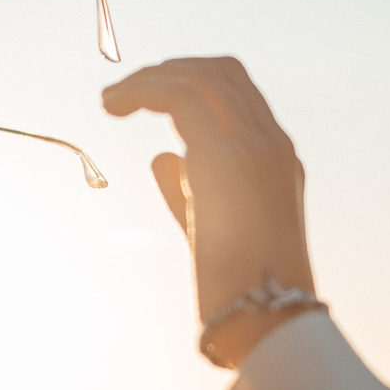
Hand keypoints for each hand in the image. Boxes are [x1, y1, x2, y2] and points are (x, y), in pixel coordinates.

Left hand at [101, 57, 313, 365]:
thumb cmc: (241, 291)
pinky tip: (113, 107)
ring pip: (201, 77)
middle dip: (171, 71)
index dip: (193, 84)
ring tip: (110, 100)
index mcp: (278, 161)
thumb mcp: (211, 229)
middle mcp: (272, 143)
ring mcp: (255, 145)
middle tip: (127, 92)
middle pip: (222, 73)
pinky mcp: (226, 155)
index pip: (239, 95)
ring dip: (149, 79)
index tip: (151, 97)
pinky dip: (142, 89)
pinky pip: (179, 95)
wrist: (266, 318)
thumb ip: (188, 189)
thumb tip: (160, 159)